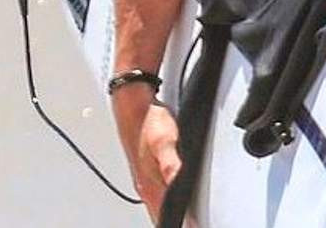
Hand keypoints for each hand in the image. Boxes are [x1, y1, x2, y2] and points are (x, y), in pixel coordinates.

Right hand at [112, 86, 180, 221]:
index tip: (191, 227)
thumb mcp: (164, 140)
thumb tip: (178, 180)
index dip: (182, 222)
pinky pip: (157, 195)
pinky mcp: (148, 171)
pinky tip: (167, 204)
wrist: (133, 109)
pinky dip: (163, 204)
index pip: (165, 213)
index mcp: (150, 183)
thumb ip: (171, 163)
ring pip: (158, 206)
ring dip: (166, 215)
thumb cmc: (148, 123)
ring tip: (183, 221)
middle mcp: (147, 185)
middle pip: (160, 213)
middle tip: (188, 225)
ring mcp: (146, 179)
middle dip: (175, 221)